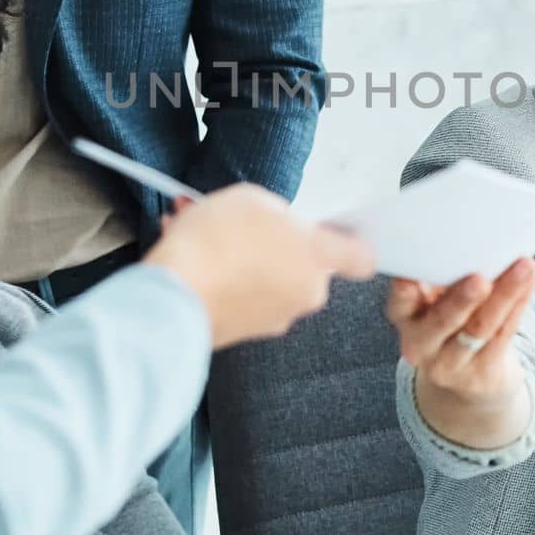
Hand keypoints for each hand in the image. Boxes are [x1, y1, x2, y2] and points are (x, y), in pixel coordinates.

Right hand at [145, 184, 374, 349]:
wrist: (174, 294)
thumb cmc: (217, 243)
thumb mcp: (253, 201)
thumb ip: (278, 215)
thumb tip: (278, 227)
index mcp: (317, 259)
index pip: (360, 257)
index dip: (349, 243)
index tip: (332, 232)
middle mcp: (303, 295)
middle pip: (302, 264)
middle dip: (275, 243)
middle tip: (243, 221)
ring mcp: (273, 318)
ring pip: (264, 278)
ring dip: (238, 255)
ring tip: (197, 225)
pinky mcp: (242, 333)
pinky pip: (237, 295)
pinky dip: (218, 275)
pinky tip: (186, 248)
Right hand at [387, 261, 534, 449]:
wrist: (466, 376)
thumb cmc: (449, 319)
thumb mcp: (433, 301)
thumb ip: (442, 277)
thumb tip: (476, 240)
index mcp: (404, 316)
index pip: (401, 303)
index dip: (405, 290)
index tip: (414, 274)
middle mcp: (421, 343)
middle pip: (442, 320)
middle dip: (461, 299)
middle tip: (479, 278)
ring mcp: (451, 362)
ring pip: (480, 327)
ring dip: (504, 295)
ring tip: (521, 269)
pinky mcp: (482, 371)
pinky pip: (504, 333)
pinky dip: (519, 303)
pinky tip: (528, 282)